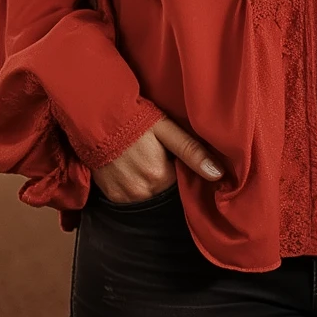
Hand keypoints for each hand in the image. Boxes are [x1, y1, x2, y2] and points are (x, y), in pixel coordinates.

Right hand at [91, 114, 223, 203]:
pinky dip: (133, 187)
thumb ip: (192, 152)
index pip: (182, 185)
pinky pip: (130, 198)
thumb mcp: (167, 130)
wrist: (97, 118)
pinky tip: (131, 170)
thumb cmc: (136, 119)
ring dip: (149, 185)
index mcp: (161, 177)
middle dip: (165, 180)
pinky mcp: (111, 196)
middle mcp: (144, 192)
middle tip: (159, 158)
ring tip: (144, 163)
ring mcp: (126, 196)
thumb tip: (218, 174)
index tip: (176, 161)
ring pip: (148, 197)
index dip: (181, 173)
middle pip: (164, 193)